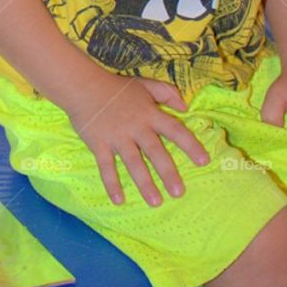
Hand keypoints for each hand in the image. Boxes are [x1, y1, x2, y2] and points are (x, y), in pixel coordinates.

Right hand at [68, 73, 208, 206]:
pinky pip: (106, 166)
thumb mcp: (145, 85)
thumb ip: (167, 93)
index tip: (204, 161)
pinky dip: (111, 183)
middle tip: (179, 193)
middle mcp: (136, 127)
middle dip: (167, 173)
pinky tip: (119, 200)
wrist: (83, 86)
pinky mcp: (99, 144)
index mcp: (150, 114)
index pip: (175, 130)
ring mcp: (117, 137)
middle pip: (155, 152)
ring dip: (144, 183)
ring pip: (133, 163)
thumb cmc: (116, 87)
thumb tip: (185, 107)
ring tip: (155, 202)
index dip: (190, 145)